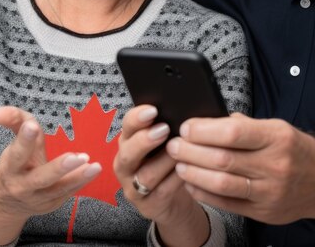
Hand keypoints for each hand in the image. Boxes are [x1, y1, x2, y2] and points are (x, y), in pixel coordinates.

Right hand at [0, 106, 100, 243]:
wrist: (5, 202)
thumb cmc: (15, 162)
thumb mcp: (13, 140)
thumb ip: (12, 120)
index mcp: (10, 168)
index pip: (17, 153)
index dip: (24, 140)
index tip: (32, 126)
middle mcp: (23, 186)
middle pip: (39, 178)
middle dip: (57, 168)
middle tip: (75, 157)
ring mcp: (38, 198)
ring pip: (58, 189)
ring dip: (77, 177)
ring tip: (94, 166)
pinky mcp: (52, 204)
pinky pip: (68, 192)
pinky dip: (81, 182)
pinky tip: (93, 170)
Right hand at [114, 105, 208, 246]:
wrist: (174, 199)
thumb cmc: (169, 159)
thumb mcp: (165, 141)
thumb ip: (167, 126)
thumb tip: (183, 108)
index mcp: (129, 140)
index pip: (127, 125)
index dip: (137, 118)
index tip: (153, 110)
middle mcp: (126, 163)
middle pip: (128, 153)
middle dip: (145, 140)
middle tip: (164, 129)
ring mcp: (134, 187)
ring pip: (146, 175)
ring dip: (164, 161)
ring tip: (180, 150)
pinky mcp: (148, 206)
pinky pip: (163, 191)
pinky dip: (176, 179)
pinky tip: (187, 169)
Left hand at [166, 113, 314, 224]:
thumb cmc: (296, 149)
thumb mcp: (276, 127)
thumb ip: (244, 125)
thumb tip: (208, 120)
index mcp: (276, 137)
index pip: (234, 132)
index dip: (205, 130)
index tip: (187, 126)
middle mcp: (274, 165)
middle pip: (224, 159)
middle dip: (192, 150)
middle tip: (174, 143)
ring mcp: (269, 192)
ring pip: (223, 184)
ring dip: (194, 173)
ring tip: (178, 162)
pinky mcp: (264, 212)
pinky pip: (228, 203)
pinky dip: (205, 193)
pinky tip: (191, 183)